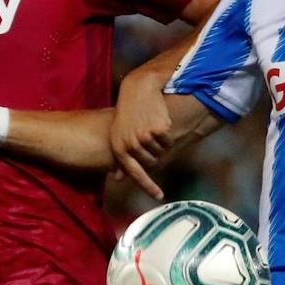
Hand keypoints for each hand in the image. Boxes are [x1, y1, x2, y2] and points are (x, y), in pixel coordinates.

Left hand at [110, 72, 170, 199]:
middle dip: (155, 154)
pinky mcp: (157, 129)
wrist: (138, 89)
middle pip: (151, 162)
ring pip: (161, 151)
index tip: (159, 196)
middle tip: (153, 139)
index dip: (148, 186)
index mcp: (119, 148)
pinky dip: (167, 134)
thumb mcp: (118, 135)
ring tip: (152, 126)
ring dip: (161, 143)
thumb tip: (117, 178)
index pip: (135, 173)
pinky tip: (159, 121)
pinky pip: (168, 141)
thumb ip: (120, 158)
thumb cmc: (127, 113)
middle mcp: (130, 145)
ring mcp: (144, 137)